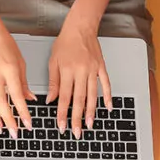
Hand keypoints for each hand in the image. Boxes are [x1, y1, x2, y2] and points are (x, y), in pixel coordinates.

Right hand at [0, 24, 34, 138]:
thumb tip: (30, 100)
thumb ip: (24, 83)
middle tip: (14, 132)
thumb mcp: (20, 62)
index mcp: (10, 70)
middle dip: (9, 119)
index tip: (28, 124)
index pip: (17, 96)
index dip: (23, 112)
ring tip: (0, 129)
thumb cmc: (5, 44)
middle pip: (1, 102)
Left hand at [48, 21, 109, 137]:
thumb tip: (51, 100)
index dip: (63, 114)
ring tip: (89, 124)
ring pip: (93, 95)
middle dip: (77, 118)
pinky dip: (108, 97)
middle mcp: (81, 71)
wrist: (80, 27)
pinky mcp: (101, 67)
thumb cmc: (65, 42)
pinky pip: (106, 84)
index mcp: (67, 70)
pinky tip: (109, 108)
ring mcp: (93, 70)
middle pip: (79, 100)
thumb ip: (53, 82)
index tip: (62, 126)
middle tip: (76, 132)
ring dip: (91, 111)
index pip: (64, 97)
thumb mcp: (53, 61)